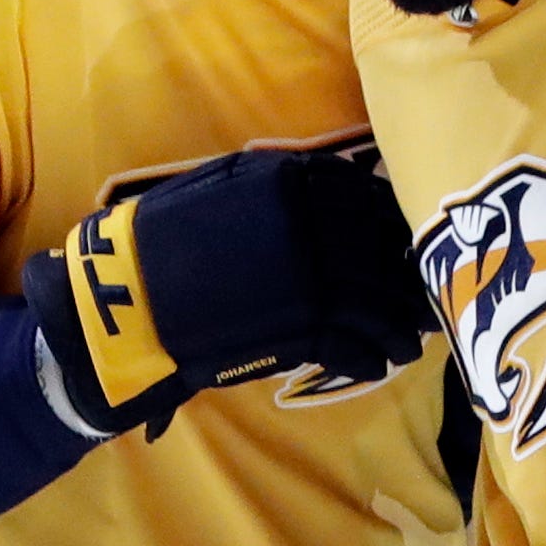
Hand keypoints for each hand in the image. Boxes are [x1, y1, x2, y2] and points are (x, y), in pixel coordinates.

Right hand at [23, 148, 431, 436]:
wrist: (127, 296)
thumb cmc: (168, 237)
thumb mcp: (224, 183)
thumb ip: (284, 182)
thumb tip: (347, 190)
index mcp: (292, 181)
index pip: (366, 198)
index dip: (390, 226)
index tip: (402, 245)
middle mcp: (312, 222)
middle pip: (380, 252)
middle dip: (404, 281)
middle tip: (419, 302)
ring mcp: (312, 274)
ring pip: (376, 301)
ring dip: (395, 327)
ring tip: (405, 345)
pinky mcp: (302, 324)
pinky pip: (350, 342)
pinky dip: (365, 357)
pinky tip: (372, 365)